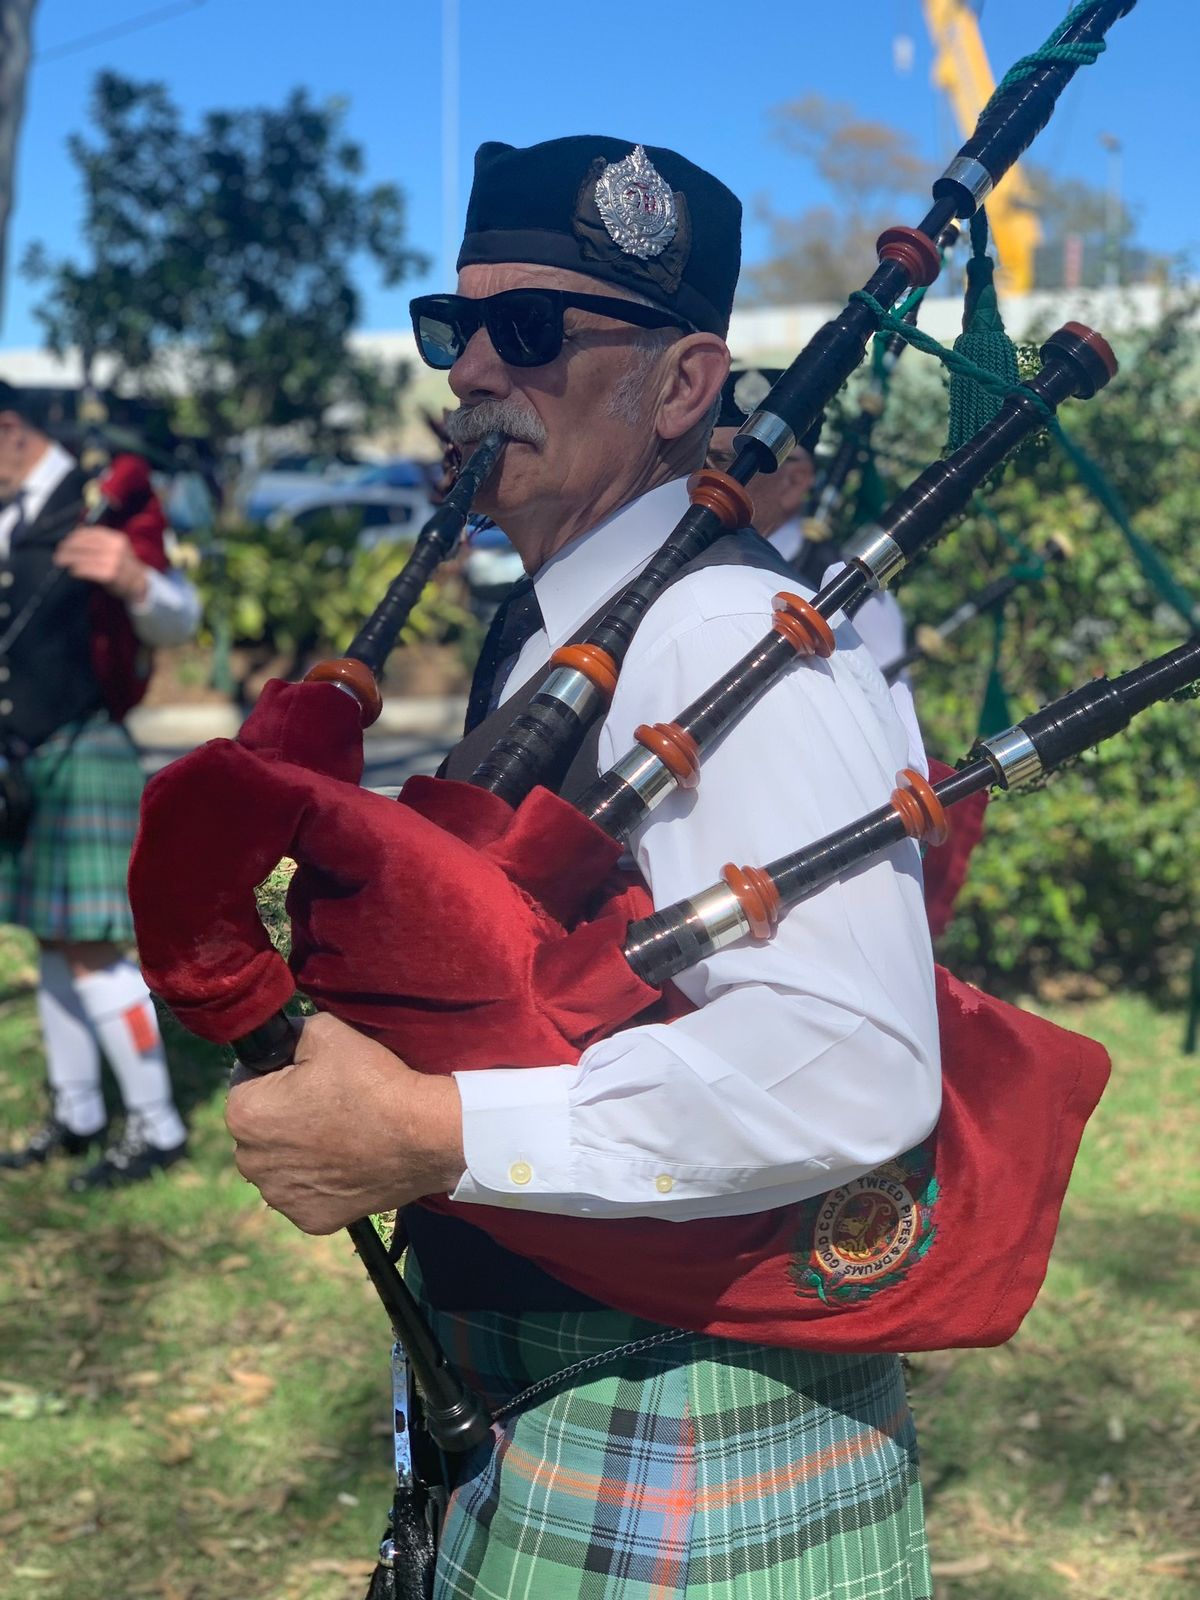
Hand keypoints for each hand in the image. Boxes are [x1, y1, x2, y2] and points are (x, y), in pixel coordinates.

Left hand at [54, 527, 148, 603]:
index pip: (90, 533)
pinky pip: (87, 570)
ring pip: (83, 557)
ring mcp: (113, 561)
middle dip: (68, 548)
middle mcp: (115, 548)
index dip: (74, 536)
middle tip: (58, 553)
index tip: (65, 541)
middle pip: (84, 545)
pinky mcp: (109, 574)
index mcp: (116, 538)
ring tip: (60, 561)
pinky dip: (77, 570)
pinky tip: (73, 571)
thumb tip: (75, 535)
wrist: (139, 584)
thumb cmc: (123, 565)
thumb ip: (100, 541)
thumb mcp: (116, 548)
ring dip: (68, 559)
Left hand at [226, 1011, 465, 1233]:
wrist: (424, 1135)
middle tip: (327, 1103)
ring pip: (279, 1164)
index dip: (276, 1073)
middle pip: (259, 1129)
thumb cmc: (372, 1082)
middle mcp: (250, 1163)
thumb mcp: (325, 1031)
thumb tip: (278, 1040)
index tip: (307, 1074)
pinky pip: (304, 1193)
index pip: (245, 1083)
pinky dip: (319, 1180)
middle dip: (282, 1115)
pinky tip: (346, 1163)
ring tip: (339, 1133)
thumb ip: (288, 1032)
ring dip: (296, 1151)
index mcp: (244, 1115)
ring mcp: (280, 1197)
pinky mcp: (310, 1220)